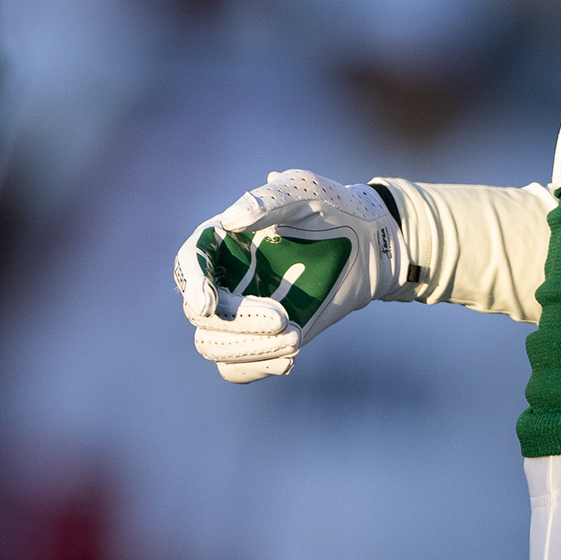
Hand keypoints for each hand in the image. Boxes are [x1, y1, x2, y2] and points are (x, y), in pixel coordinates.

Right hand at [174, 168, 410, 381]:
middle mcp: (224, 276)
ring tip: (295, 339)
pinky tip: (289, 361)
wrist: (370, 243)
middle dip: (238, 322)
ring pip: (213, 345)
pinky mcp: (262, 337)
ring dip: (249, 349)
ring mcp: (241, 310)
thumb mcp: (303, 191)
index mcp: (222, 238)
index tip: (210, 304)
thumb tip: (229, 221)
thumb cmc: (333, 207)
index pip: (190, 263)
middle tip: (285, 318)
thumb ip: (268, 200)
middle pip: (200, 314)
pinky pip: (236, 368)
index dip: (194, 284)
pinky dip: (256, 369)